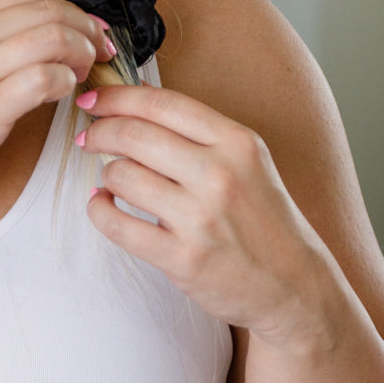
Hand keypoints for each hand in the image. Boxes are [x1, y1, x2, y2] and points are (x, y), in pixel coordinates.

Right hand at [0, 0, 116, 216]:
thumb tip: (33, 40)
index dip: (67, 10)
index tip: (86, 28)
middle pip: (47, 12)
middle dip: (85, 28)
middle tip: (101, 48)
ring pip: (53, 39)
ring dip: (82, 53)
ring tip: (88, 70)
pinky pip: (46, 79)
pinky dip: (67, 81)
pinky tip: (66, 92)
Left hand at [79, 83, 336, 345]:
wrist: (294, 285)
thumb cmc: (262, 218)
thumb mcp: (247, 161)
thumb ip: (197, 132)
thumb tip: (132, 100)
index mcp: (237, 142)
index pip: (162, 104)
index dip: (116, 97)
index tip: (91, 100)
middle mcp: (220, 175)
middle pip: (134, 135)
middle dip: (100, 131)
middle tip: (89, 138)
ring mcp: (201, 218)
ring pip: (121, 175)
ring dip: (106, 173)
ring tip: (112, 179)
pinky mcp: (183, 258)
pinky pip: (117, 224)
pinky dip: (99, 209)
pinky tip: (103, 204)